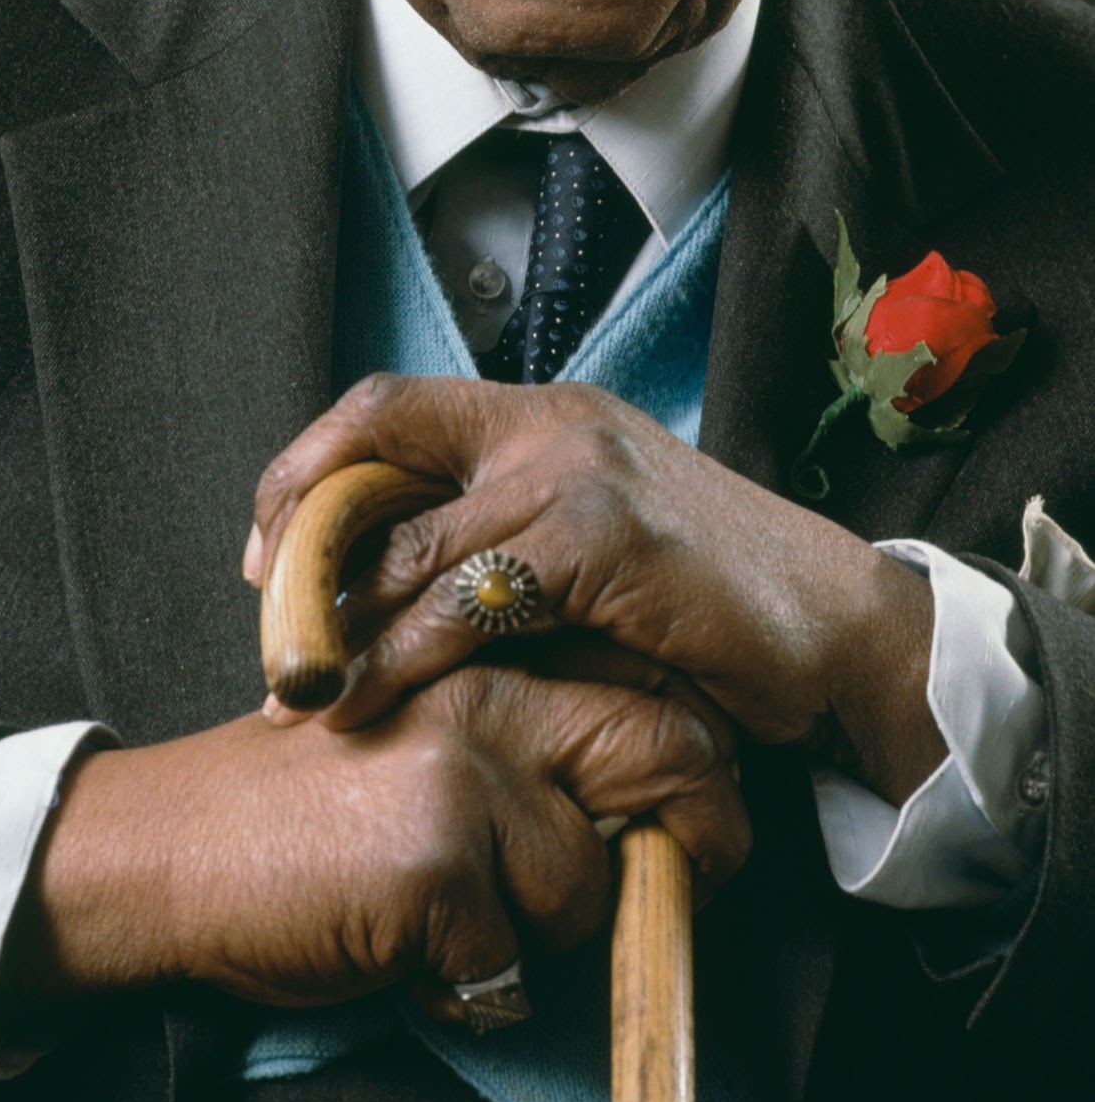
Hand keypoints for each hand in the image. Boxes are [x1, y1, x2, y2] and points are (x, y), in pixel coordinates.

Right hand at [0, 659, 746, 1027]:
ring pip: (591, 880)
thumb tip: (659, 791)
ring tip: (465, 927)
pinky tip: (415, 961)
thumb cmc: (305, 805)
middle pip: (666, 753)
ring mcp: (462, 772)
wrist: (169, 849)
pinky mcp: (433, 859)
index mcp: (486, 652)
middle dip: (698, 838)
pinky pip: (514, 961)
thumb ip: (525, 735)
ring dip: (547, 936)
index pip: (649, 683)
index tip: (701, 818)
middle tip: (679, 887)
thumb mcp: (426, 732)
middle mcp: (485, 692)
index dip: (700, 760)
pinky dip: (476, 990)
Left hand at [247, 374, 944, 803]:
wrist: (840, 628)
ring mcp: (576, 472)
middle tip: (261, 608)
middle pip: (376, 440)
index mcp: (544, 414)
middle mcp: (551, 422)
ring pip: (409, 534)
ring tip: (295, 680)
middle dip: (295, 524)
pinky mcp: (602, 537)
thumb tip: (385, 585)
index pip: (390, 405)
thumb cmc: (712, 601)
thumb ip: (508, 537)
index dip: (311, 467)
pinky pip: (466, 595)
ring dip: (334, 611)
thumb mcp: (596, 540)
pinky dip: (404, 650)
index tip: (268, 545)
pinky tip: (372, 696)